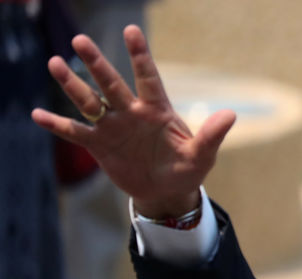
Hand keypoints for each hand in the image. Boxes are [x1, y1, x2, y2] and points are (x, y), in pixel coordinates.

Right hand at [31, 25, 235, 217]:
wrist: (167, 191)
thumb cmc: (187, 169)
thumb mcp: (202, 155)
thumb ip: (212, 135)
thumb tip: (231, 114)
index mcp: (158, 110)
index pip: (148, 78)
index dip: (140, 55)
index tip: (131, 30)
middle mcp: (132, 113)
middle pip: (112, 84)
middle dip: (97, 63)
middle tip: (80, 40)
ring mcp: (114, 127)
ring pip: (90, 102)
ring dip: (73, 85)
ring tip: (55, 63)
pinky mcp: (100, 146)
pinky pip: (76, 132)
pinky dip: (58, 124)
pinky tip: (37, 114)